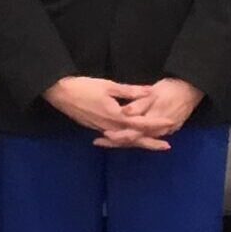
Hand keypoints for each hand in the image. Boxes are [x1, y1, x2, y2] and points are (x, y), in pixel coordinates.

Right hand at [43, 76, 161, 147]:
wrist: (60, 93)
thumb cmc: (84, 87)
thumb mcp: (109, 86)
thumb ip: (131, 91)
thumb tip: (151, 91)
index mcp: (116, 116)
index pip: (141, 123)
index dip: (157, 123)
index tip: (170, 123)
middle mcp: (110, 126)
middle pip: (135, 138)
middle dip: (151, 142)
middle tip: (166, 145)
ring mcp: (101, 129)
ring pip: (124, 140)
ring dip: (138, 142)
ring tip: (151, 143)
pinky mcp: (95, 128)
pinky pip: (114, 138)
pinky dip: (124, 140)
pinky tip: (128, 139)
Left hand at [102, 77, 202, 148]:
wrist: (192, 90)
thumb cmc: (172, 89)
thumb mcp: (154, 93)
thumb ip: (139, 104)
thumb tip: (125, 112)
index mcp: (152, 121)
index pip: (132, 133)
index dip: (117, 135)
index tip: (104, 134)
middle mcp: (157, 131)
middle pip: (133, 140)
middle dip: (116, 142)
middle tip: (98, 142)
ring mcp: (162, 132)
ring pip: (139, 140)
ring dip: (123, 141)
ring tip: (105, 140)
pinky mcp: (166, 130)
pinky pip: (147, 137)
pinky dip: (135, 138)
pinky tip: (125, 136)